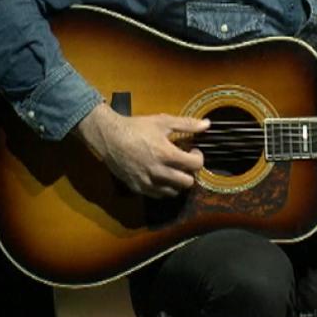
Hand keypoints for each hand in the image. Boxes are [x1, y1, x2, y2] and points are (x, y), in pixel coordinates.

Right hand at [72, 103, 208, 197]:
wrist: (109, 137)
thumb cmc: (136, 127)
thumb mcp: (162, 121)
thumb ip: (186, 124)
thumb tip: (207, 124)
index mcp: (167, 154)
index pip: (195, 165)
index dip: (199, 157)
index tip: (192, 151)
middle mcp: (159, 172)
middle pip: (187, 182)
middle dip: (190, 172)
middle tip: (184, 162)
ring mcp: (148, 182)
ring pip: (174, 192)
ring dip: (178, 182)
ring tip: (173, 170)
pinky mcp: (138, 188)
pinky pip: (158, 195)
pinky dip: (164, 188)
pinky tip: (161, 176)